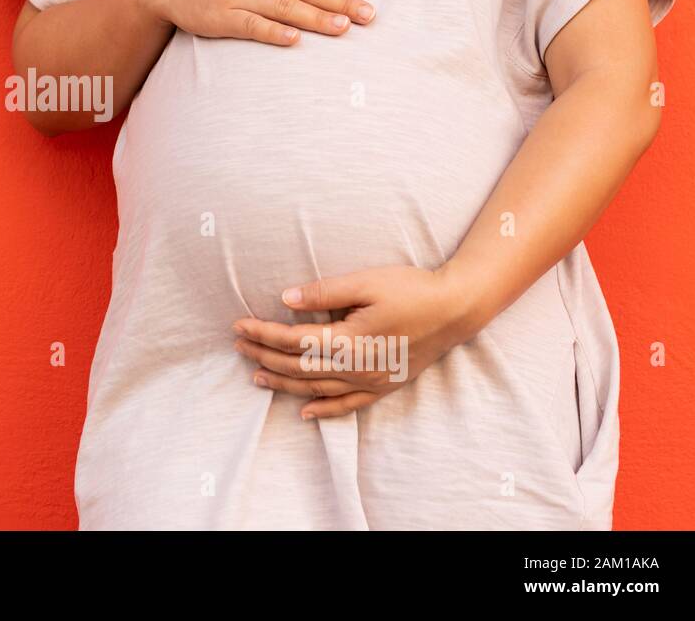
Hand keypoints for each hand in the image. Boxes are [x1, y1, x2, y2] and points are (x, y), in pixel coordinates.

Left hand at [231, 266, 485, 419]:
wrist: (457, 309)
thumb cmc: (412, 289)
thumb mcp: (365, 282)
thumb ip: (323, 293)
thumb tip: (285, 299)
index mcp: (348, 341)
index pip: (292, 341)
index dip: (262, 334)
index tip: (238, 326)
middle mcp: (356, 368)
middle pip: (298, 366)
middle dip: (264, 356)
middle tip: (238, 346)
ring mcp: (371, 382)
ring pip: (317, 389)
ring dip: (284, 383)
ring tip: (257, 375)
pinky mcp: (384, 386)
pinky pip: (348, 405)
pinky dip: (324, 410)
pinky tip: (305, 412)